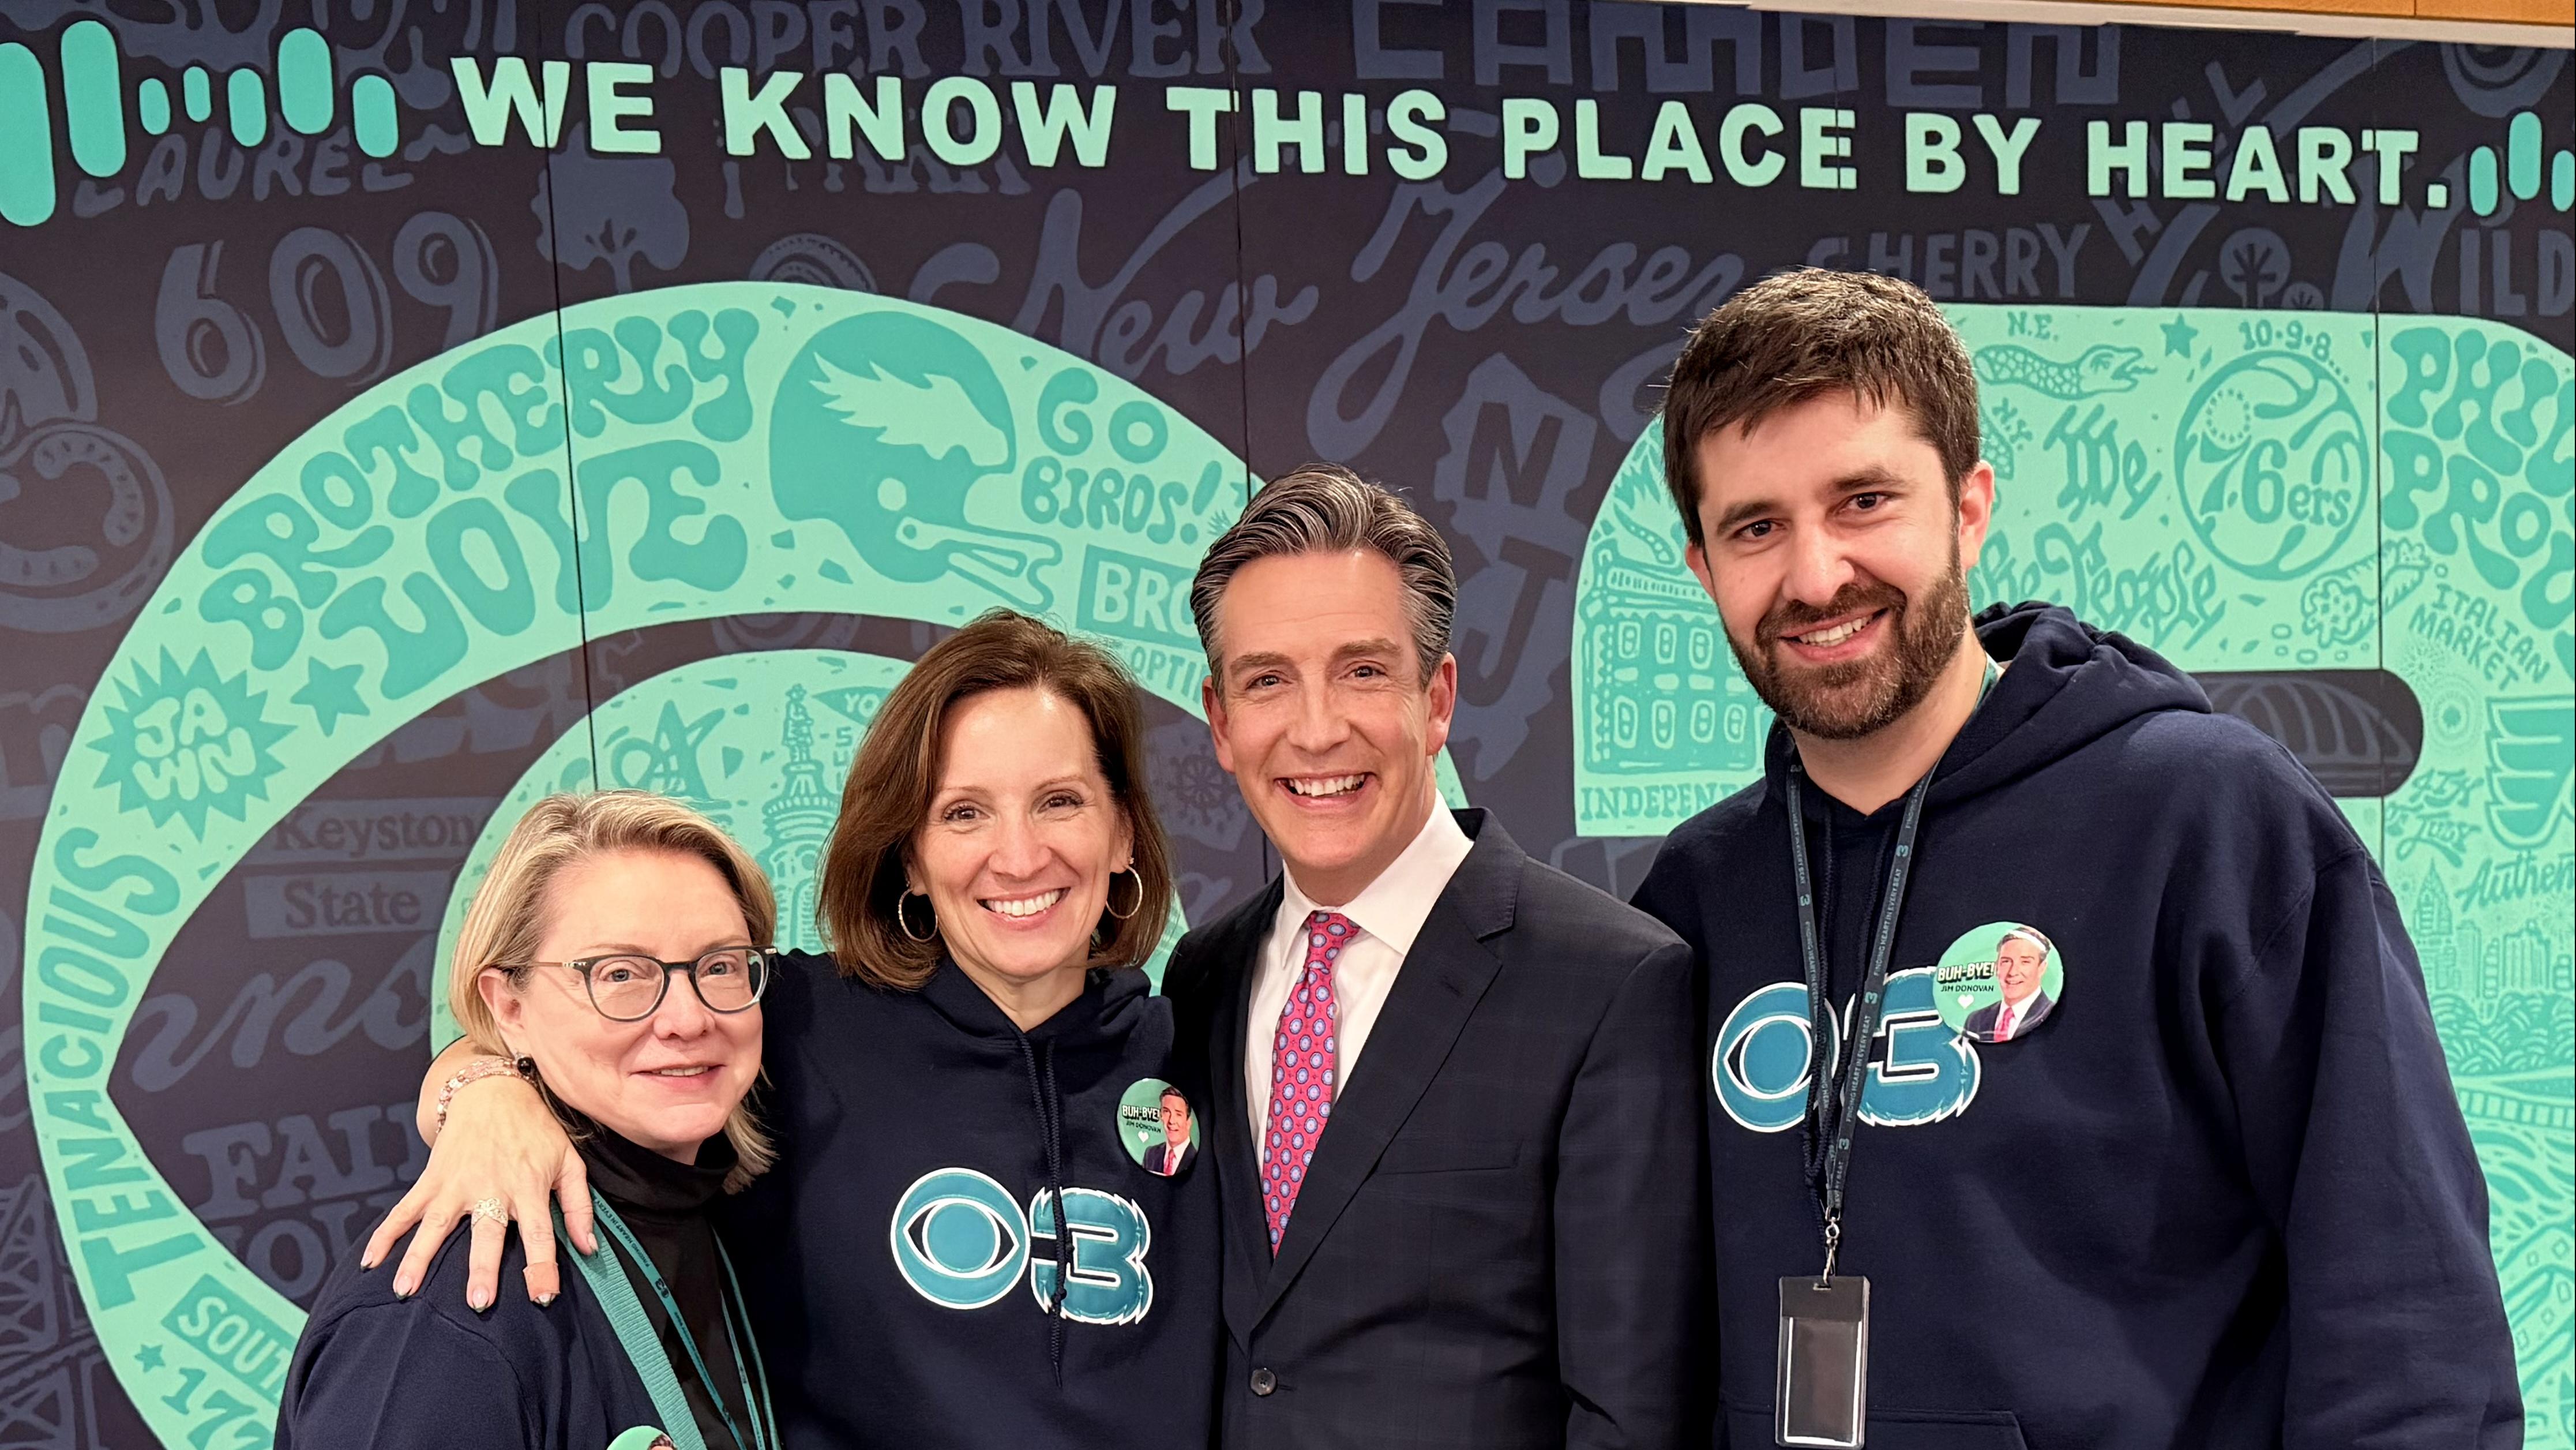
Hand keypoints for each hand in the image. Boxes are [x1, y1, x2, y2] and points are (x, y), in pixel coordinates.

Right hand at [362, 1071, 593, 1308]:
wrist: (492, 1090)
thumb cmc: (535, 1130)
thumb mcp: (569, 1160)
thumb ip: (579, 1206)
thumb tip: (589, 1249)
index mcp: (528, 1186)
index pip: (540, 1232)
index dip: (542, 1265)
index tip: (543, 1297)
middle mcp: (491, 1187)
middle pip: (487, 1232)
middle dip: (482, 1267)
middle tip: (478, 1302)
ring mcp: (456, 1184)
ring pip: (435, 1225)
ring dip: (419, 1258)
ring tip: (405, 1290)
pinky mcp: (431, 1179)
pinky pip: (404, 1210)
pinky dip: (385, 1234)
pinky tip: (371, 1261)